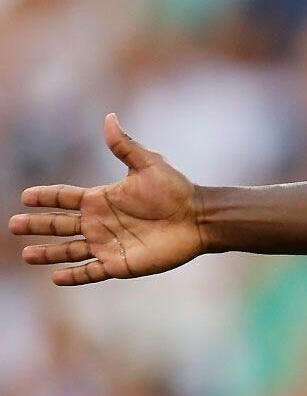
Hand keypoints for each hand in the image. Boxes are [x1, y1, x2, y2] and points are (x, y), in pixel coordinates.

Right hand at [9, 114, 206, 285]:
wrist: (199, 218)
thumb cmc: (176, 191)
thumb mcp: (148, 165)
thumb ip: (125, 145)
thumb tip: (109, 117)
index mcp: (101, 199)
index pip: (64, 198)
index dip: (45, 197)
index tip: (25, 197)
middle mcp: (99, 222)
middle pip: (59, 224)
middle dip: (37, 225)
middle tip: (13, 225)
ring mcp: (108, 244)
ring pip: (69, 250)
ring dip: (48, 253)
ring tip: (26, 255)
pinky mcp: (120, 264)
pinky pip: (91, 272)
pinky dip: (74, 276)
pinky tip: (55, 278)